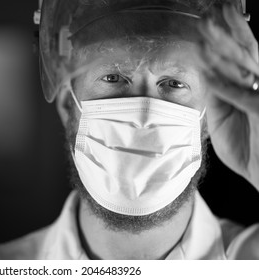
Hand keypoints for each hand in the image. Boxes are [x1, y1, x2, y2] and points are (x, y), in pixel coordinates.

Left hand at [197, 4, 258, 188]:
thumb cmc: (249, 149)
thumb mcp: (224, 119)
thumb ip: (216, 96)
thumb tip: (203, 73)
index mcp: (251, 87)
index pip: (238, 56)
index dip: (222, 38)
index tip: (206, 24)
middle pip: (244, 52)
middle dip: (225, 32)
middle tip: (207, 15)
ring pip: (245, 65)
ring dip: (223, 46)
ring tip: (207, 29)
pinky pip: (242, 95)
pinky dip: (225, 82)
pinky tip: (209, 68)